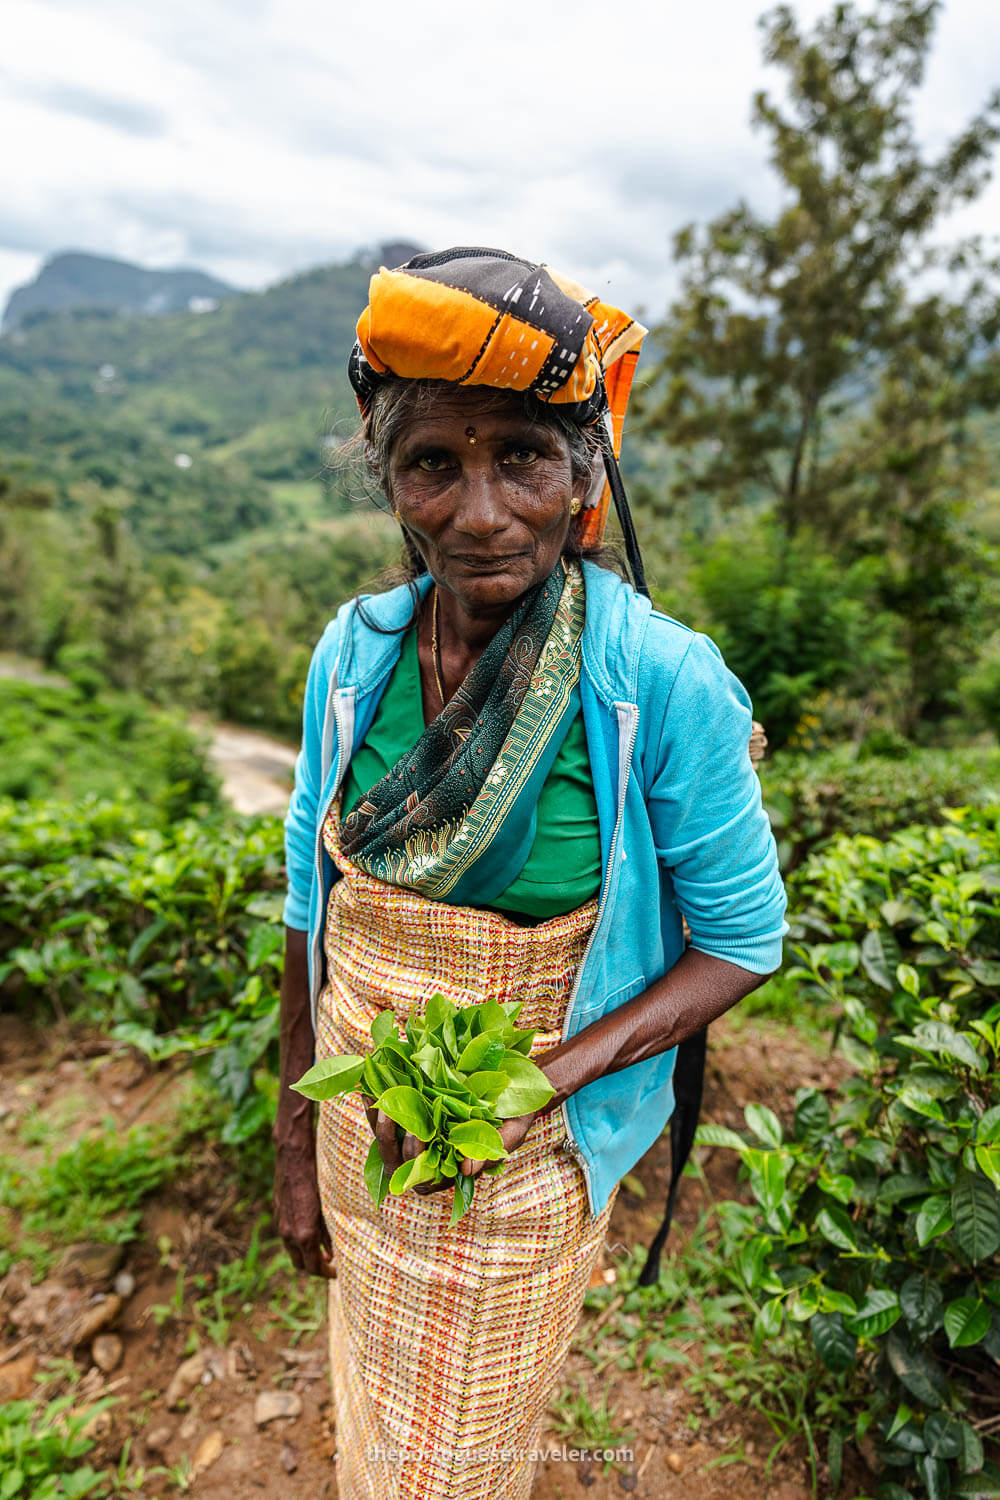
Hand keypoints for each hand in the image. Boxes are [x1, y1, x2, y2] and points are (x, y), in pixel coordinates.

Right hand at [273, 1131, 335, 1278]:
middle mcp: (289, 1233)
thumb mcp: (329, 1206)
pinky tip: (312, 1231)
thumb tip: (334, 1252)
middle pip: (301, 1264)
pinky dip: (299, 1240)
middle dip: (316, 1268)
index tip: (338, 1271)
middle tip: (331, 1264)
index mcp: (304, 1234)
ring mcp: (281, 1222)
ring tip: (324, 1250)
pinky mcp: (278, 1211)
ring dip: (307, 1254)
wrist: (294, 1155)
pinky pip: (288, 1234)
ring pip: (293, 1250)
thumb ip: (330, 1230)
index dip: (327, 1273)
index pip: (314, 1268)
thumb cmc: (317, 1177)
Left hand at [363, 1105, 538, 1197]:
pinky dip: (377, 1105)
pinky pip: (389, 1118)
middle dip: (389, 1138)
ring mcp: (422, 1136)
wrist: (519, 1088)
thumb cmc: (516, 1115)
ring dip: (376, 1121)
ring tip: (372, 1094)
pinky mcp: (416, 1116)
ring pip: (389, 1140)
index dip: (414, 1158)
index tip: (416, 1132)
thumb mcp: (511, 1132)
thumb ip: (491, 1152)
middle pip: (398, 1161)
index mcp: (453, 1168)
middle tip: (389, 1110)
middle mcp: (433, 1156)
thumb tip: (468, 1171)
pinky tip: (369, 1086)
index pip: (424, 1178)